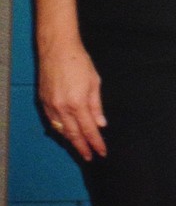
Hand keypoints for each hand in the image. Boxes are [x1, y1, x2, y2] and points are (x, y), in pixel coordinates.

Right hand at [38, 44, 106, 160]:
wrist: (57, 49)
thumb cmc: (79, 62)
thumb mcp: (94, 82)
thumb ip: (96, 105)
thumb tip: (100, 124)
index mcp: (78, 103)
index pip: (89, 129)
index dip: (96, 142)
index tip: (101, 152)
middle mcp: (62, 107)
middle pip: (73, 134)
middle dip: (82, 147)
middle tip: (89, 157)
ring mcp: (51, 105)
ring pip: (61, 130)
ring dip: (71, 140)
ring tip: (79, 148)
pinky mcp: (43, 101)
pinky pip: (52, 121)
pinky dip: (60, 129)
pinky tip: (66, 133)